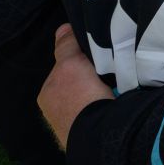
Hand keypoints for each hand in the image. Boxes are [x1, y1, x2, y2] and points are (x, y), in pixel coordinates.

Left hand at [36, 24, 108, 150]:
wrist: (98, 135)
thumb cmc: (79, 97)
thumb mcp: (70, 64)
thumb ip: (66, 45)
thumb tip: (63, 28)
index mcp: (47, 95)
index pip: (62, 68)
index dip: (77, 60)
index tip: (92, 59)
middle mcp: (55, 112)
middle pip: (75, 84)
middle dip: (87, 78)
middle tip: (105, 72)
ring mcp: (71, 126)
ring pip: (88, 99)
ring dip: (98, 93)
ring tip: (115, 87)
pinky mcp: (89, 136)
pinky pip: (99, 112)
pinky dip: (106, 106)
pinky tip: (117, 101)